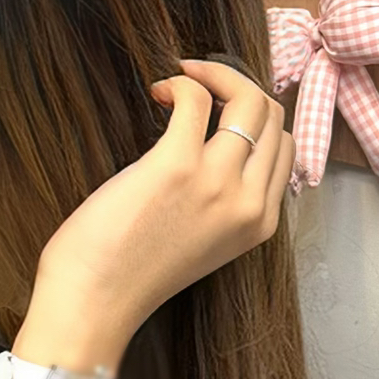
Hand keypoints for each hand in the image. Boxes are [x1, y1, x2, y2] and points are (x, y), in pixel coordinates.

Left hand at [22, 60, 292, 363]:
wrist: (95, 303)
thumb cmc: (133, 272)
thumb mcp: (204, 242)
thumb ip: (224, 204)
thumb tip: (219, 148)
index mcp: (259, 223)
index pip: (283, 147)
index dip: (254, 118)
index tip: (219, 110)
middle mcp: (248, 202)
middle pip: (272, 116)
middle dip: (239, 87)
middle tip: (200, 87)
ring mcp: (216, 182)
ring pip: (247, 99)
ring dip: (213, 75)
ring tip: (179, 84)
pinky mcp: (176, 165)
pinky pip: (195, 98)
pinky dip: (179, 83)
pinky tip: (157, 91)